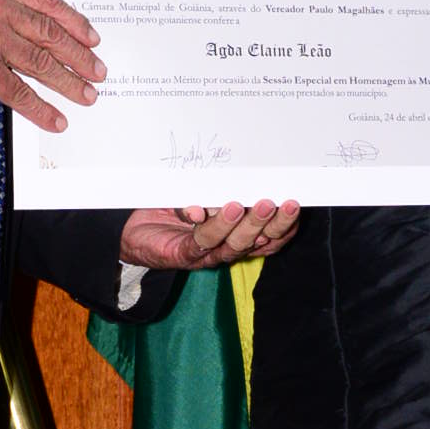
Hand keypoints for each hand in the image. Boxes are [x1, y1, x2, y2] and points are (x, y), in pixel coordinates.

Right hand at [0, 0, 104, 133]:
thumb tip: (30, 32)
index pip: (44, 1)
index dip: (72, 21)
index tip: (90, 35)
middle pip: (50, 33)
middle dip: (78, 55)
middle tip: (97, 69)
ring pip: (42, 62)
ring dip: (69, 82)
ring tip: (86, 95)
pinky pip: (21, 92)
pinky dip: (42, 109)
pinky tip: (56, 118)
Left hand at [119, 200, 300, 274]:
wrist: (133, 231)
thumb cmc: (172, 207)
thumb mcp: (200, 191)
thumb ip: (217, 186)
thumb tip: (236, 174)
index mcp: (238, 235)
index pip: (272, 237)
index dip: (286, 226)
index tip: (296, 205)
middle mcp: (227, 247)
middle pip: (259, 241)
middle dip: (273, 223)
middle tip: (283, 203)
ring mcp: (207, 254)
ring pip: (233, 244)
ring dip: (246, 225)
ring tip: (254, 204)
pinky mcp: (183, 255)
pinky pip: (201, 243)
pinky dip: (211, 227)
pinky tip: (218, 211)